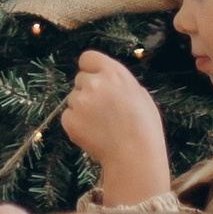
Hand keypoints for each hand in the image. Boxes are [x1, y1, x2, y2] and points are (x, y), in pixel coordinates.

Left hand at [60, 52, 173, 205]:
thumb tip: (110, 82)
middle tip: (102, 109)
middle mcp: (93, 83)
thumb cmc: (145, 127)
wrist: (135, 156)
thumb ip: (121, 83)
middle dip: (88, 91)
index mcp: (113, 72)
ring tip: (100, 125)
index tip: (95, 79)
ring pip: (73, 99)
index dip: (90, 69)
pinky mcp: (69, 121)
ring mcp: (79, 102)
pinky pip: (67, 117)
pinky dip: (76, 125)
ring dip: (82, 109)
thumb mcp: (140, 94)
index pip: (87, 57)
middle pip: (80, 79)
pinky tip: (92, 134)